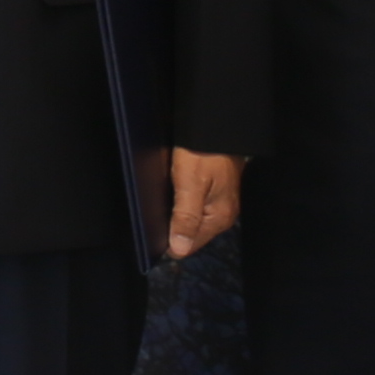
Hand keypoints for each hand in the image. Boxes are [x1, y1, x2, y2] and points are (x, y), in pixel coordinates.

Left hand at [162, 146, 243, 263]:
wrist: (216, 124)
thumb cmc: (203, 153)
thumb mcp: (190, 185)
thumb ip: (185, 218)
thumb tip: (179, 250)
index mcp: (219, 218)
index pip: (190, 245)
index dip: (170, 242)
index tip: (151, 232)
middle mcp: (223, 214)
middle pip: (191, 233)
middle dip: (172, 228)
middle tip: (153, 213)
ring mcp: (220, 201)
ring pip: (192, 219)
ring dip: (176, 215)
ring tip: (160, 204)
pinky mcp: (215, 189)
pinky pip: (195, 205)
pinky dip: (182, 203)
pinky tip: (171, 195)